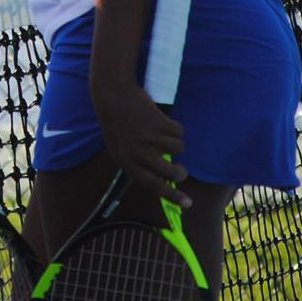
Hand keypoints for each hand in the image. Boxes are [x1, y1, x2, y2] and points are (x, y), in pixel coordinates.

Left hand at [91, 77, 191, 205]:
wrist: (113, 97)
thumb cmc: (117, 126)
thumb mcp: (120, 150)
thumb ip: (138, 165)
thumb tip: (163, 178)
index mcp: (128, 163)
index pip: (154, 186)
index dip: (173, 196)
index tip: (188, 203)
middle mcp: (140, 154)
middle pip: (172, 172)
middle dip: (181, 173)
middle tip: (181, 170)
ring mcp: (150, 139)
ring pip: (179, 149)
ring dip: (174, 143)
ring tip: (161, 135)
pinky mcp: (159, 123)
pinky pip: (179, 132)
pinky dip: (174, 128)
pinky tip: (161, 122)